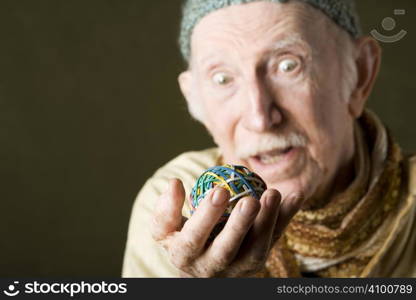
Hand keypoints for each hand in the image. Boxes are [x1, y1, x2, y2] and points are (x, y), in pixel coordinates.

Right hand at [151, 178, 301, 276]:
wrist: (202, 269)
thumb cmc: (183, 238)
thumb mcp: (165, 228)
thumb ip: (166, 208)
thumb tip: (174, 183)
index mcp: (186, 255)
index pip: (194, 238)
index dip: (206, 215)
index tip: (219, 189)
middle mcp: (212, 266)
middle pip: (227, 249)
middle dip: (240, 225)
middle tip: (250, 200)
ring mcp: (238, 268)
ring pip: (256, 250)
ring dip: (268, 223)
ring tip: (273, 194)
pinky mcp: (257, 263)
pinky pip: (273, 241)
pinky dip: (285, 219)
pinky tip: (294, 196)